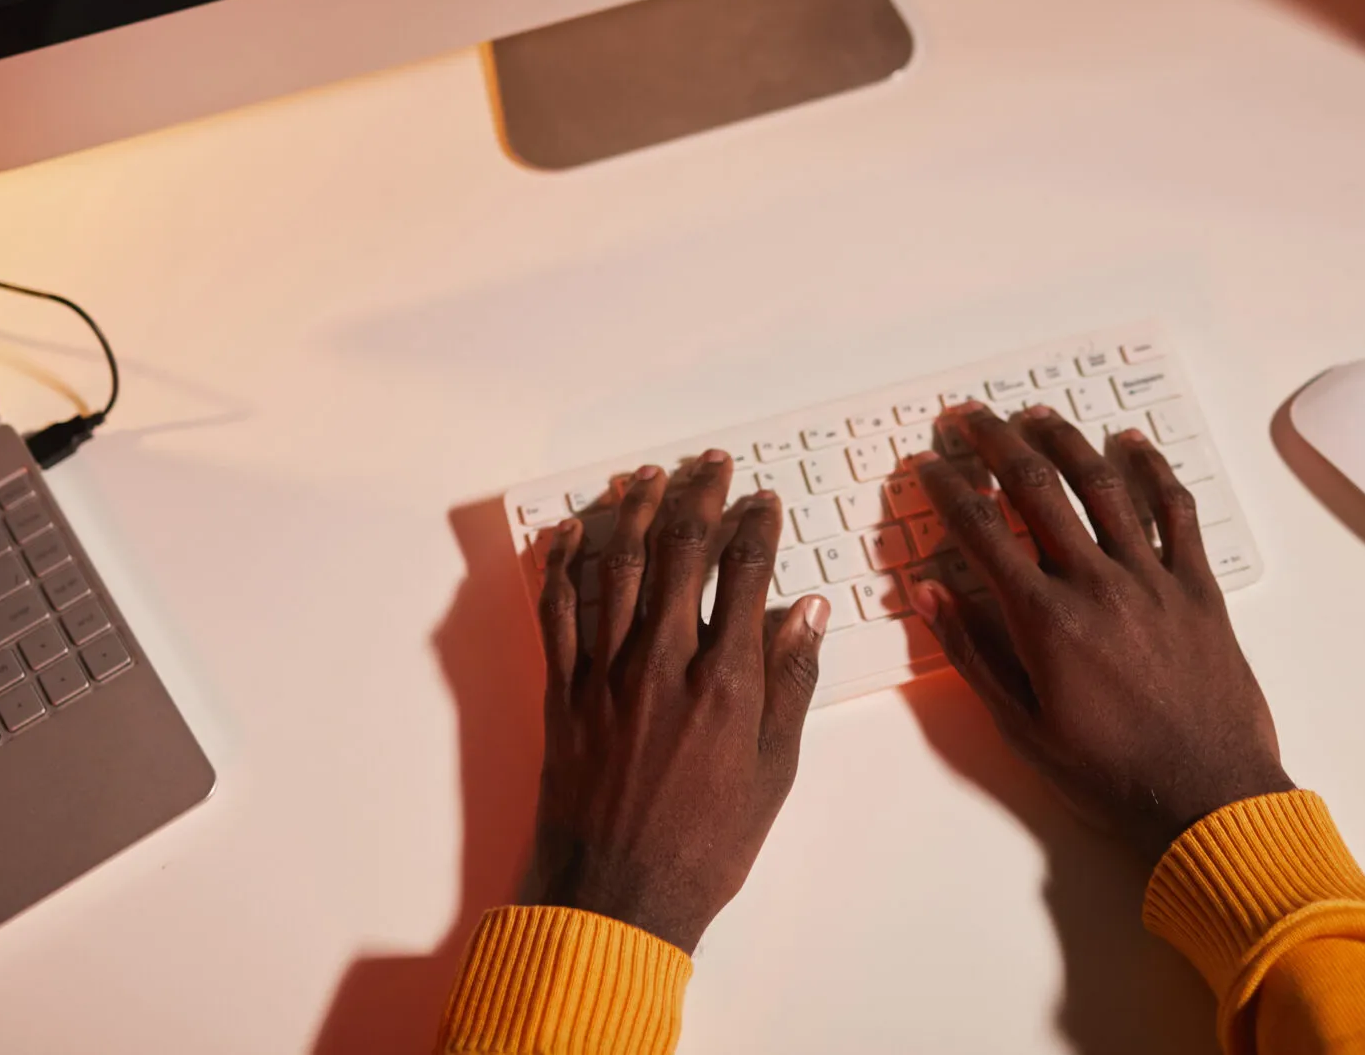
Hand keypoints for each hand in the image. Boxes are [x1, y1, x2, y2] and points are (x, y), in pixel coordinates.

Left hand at [519, 453, 828, 951]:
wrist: (616, 897)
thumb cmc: (705, 845)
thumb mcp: (773, 770)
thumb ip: (790, 682)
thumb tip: (806, 611)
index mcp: (725, 681)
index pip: (743, 573)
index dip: (756, 525)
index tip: (763, 501)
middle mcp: (662, 662)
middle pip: (678, 551)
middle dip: (697, 496)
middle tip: (709, 466)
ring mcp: (605, 672)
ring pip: (616, 565)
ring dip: (633, 511)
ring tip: (648, 477)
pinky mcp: (563, 691)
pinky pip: (557, 609)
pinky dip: (564, 563)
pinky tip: (575, 531)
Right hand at [908, 403, 1290, 859]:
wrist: (1208, 798)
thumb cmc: (1111, 775)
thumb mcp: (1021, 727)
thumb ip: (972, 655)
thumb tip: (931, 594)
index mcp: (1045, 620)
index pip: (982, 530)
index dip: (948, 488)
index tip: (929, 464)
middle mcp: (1096, 584)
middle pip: (1036, 488)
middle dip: (995, 442)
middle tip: (970, 417)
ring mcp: (1152, 579)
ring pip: (1103, 485)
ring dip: (1065, 441)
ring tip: (1036, 415)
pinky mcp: (1198, 587)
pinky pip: (1176, 511)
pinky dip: (1153, 470)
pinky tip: (1132, 443)